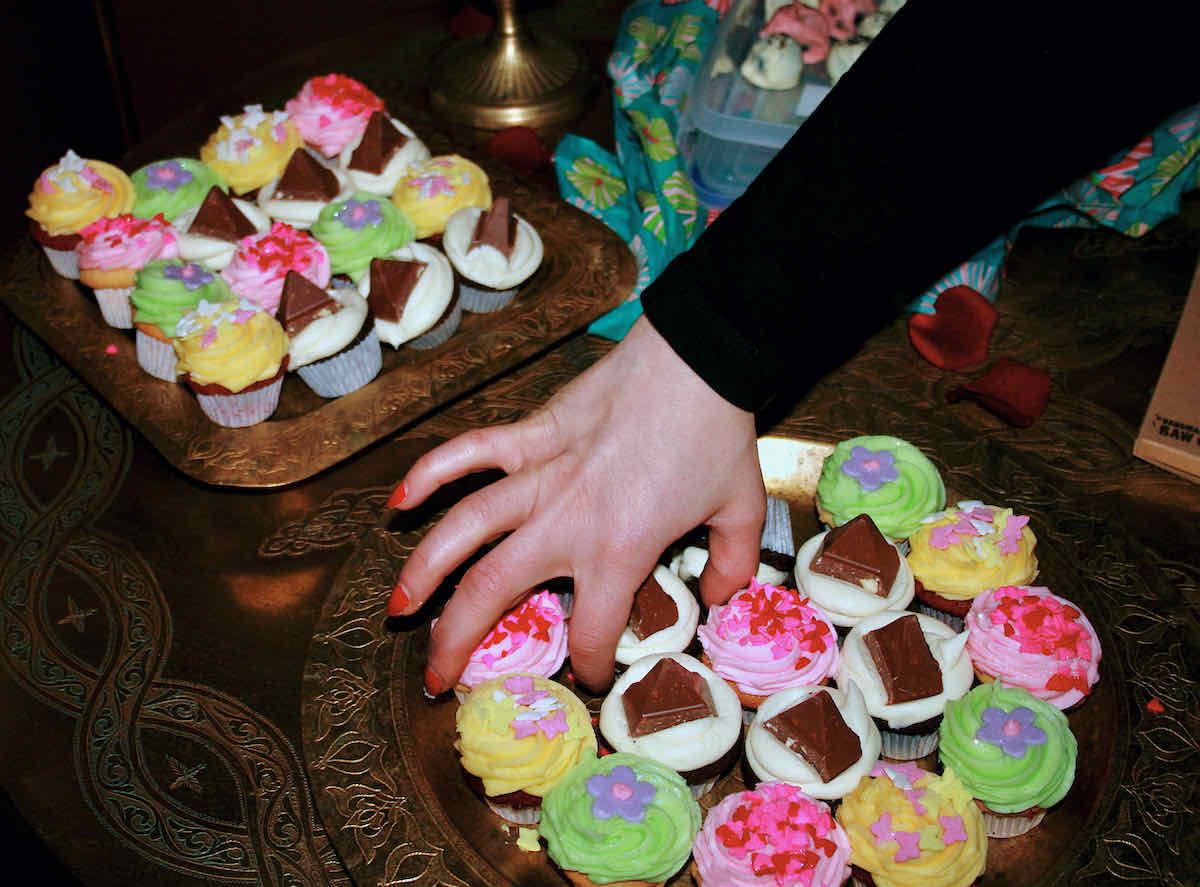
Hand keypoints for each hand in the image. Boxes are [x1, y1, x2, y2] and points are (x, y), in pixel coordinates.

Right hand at [387, 316, 765, 693]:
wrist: (696, 360)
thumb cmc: (717, 436)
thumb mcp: (742, 512)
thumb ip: (732, 565)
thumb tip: (718, 596)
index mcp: (618, 552)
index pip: (590, 630)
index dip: (589, 663)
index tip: (589, 670)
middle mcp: (565, 523)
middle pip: (493, 593)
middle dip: (456, 642)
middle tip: (434, 675)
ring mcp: (539, 475)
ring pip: (464, 530)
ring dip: (425, 570)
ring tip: (399, 605)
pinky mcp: (530, 433)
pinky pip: (470, 452)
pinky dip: (432, 473)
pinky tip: (401, 501)